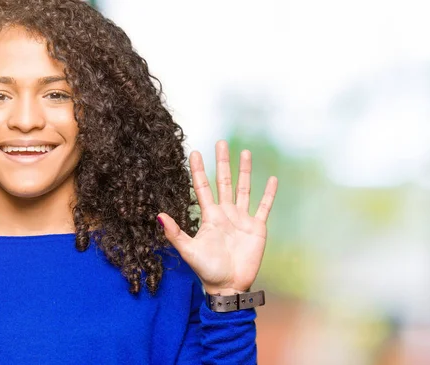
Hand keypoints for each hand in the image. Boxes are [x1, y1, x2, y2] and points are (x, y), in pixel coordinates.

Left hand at [157, 140, 277, 295]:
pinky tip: (272, 179)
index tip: (194, 152)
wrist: (228, 287)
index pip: (203, 187)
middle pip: (223, 181)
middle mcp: (225, 213)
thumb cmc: (207, 270)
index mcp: (209, 216)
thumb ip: (175, 233)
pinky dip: (268, 194)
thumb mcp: (189, 251)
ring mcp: (242, 219)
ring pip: (243, 188)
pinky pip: (264, 207)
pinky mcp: (257, 228)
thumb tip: (158, 215)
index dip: (198, 170)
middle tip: (220, 142)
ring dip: (244, 171)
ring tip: (245, 152)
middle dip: (222, 162)